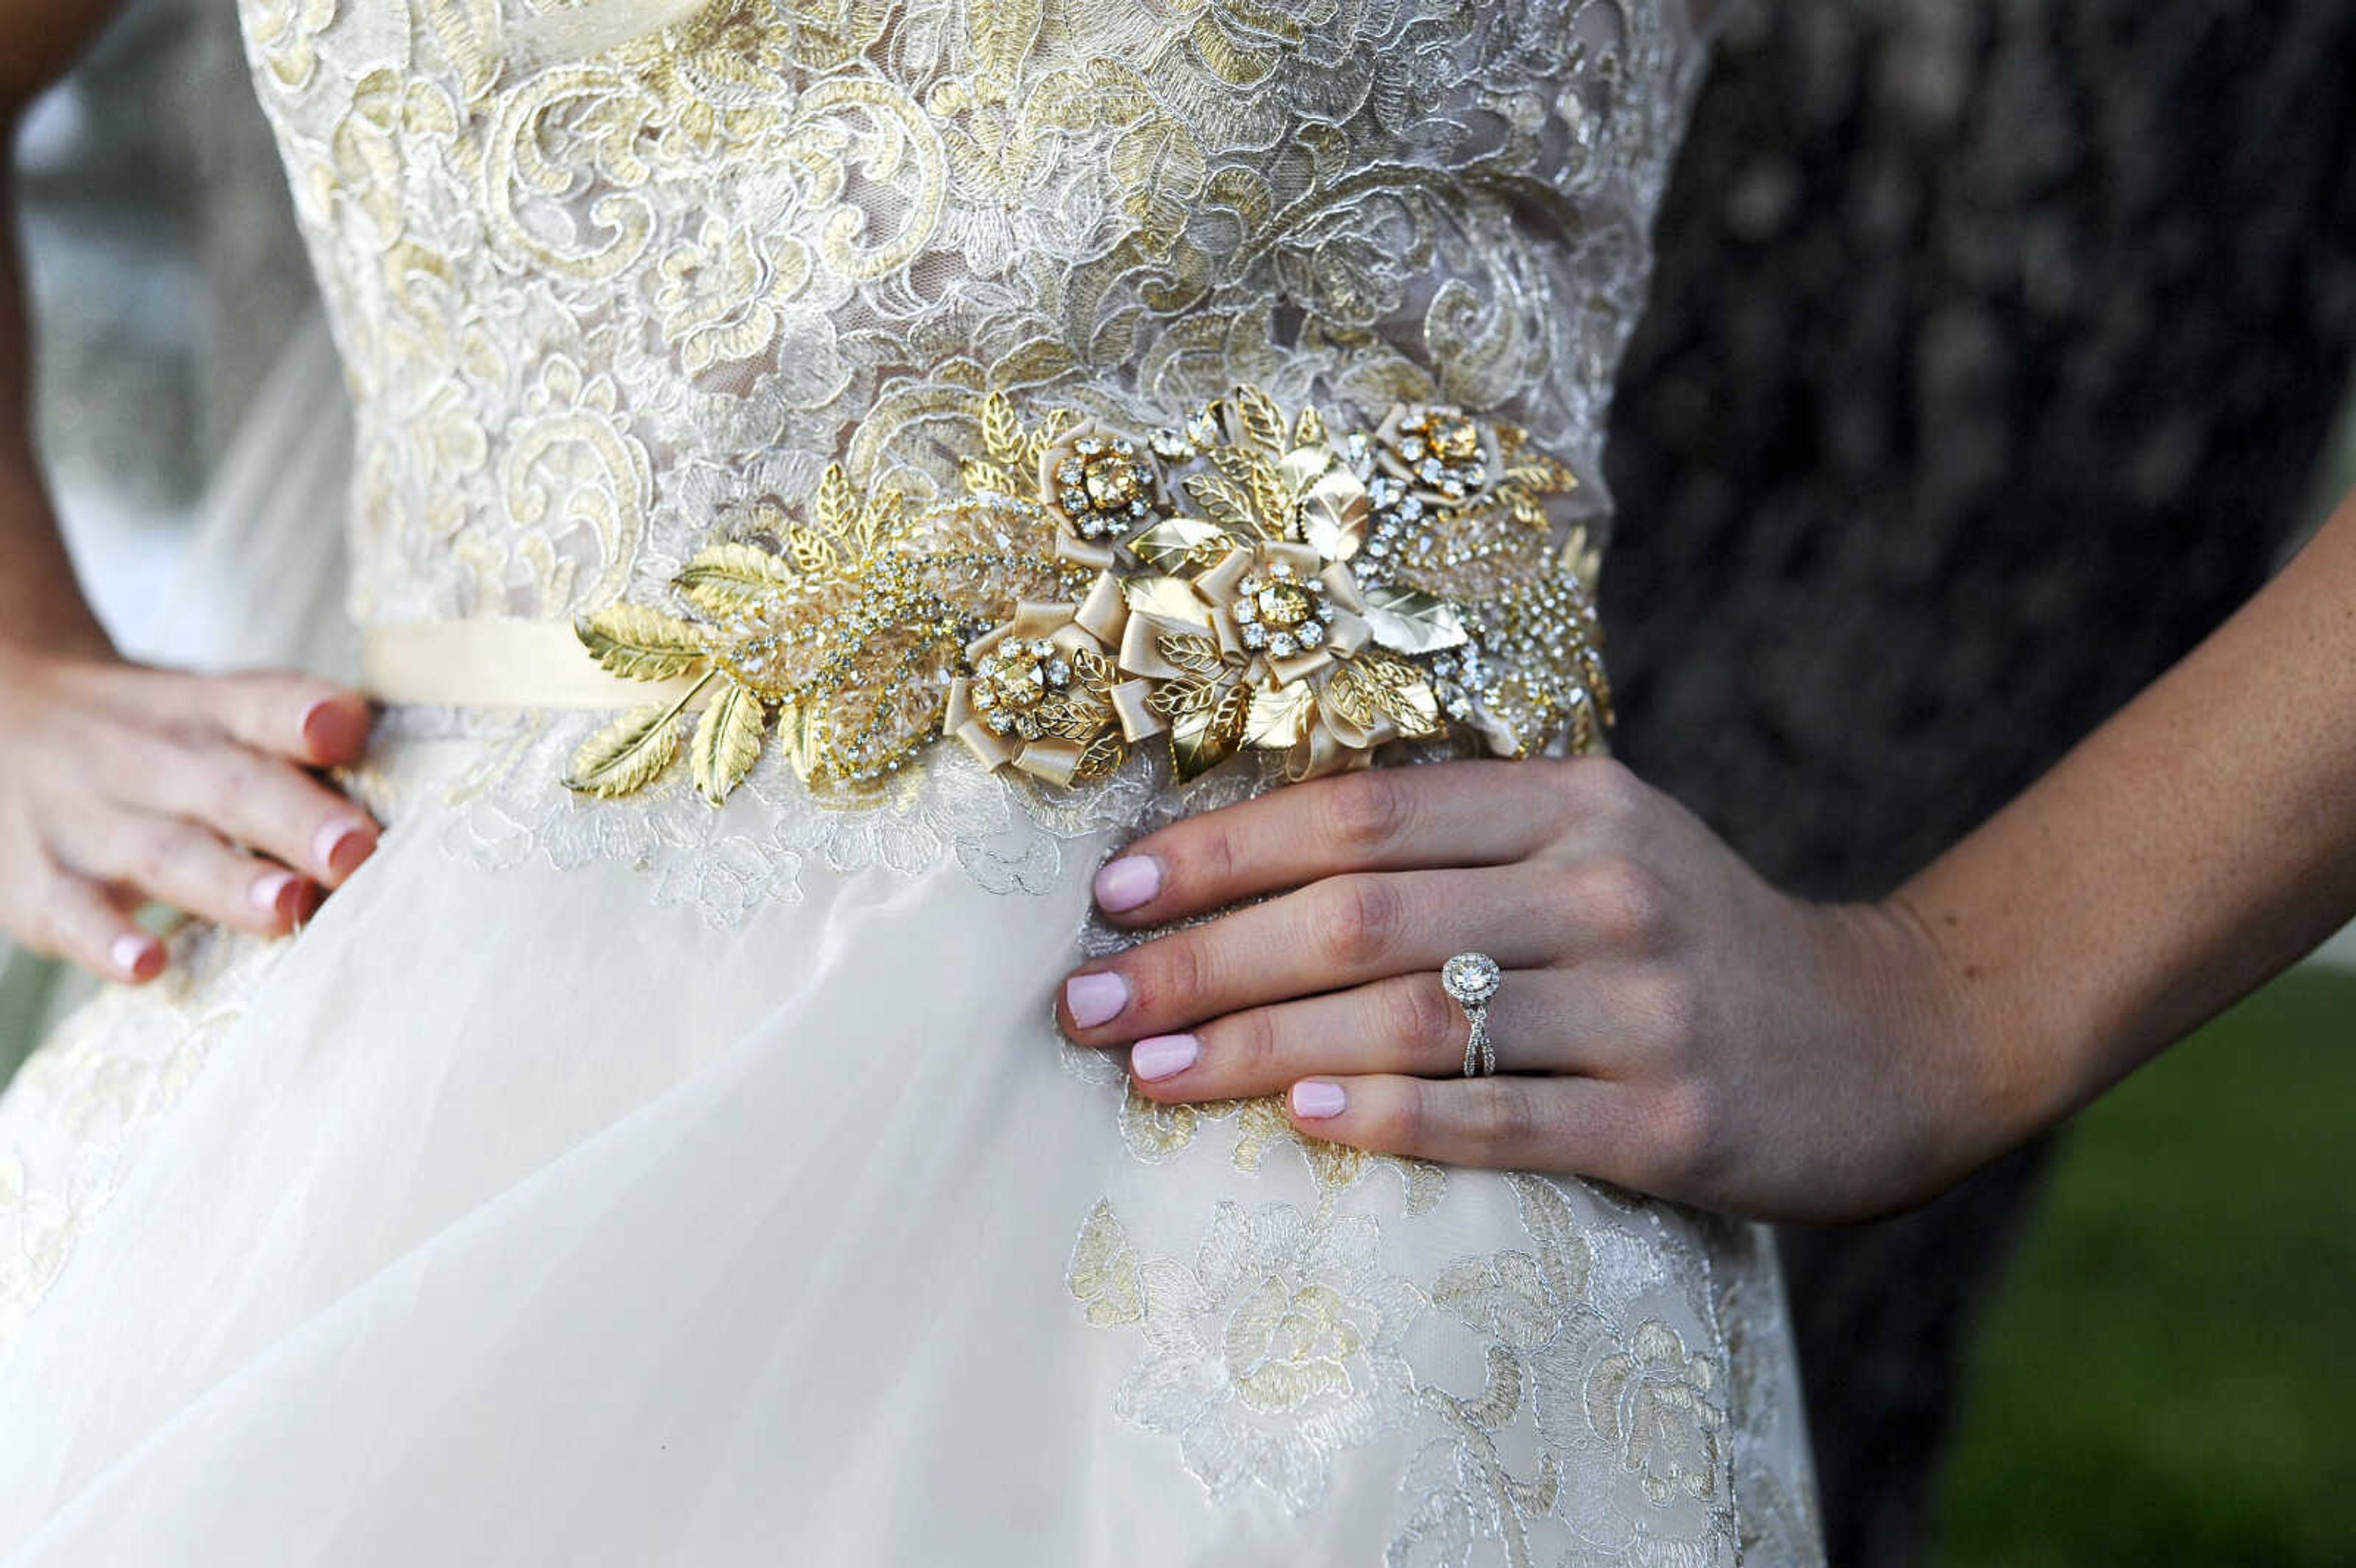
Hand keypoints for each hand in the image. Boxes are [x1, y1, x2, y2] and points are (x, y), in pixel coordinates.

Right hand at [0, 643, 378, 983]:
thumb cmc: (152, 735)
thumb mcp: (208, 708)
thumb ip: (296, 733)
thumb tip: (403, 773)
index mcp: (205, 711)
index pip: (257, 701)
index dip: (301, 713)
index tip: (344, 729)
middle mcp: (147, 757)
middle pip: (225, 783)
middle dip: (293, 818)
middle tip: (355, 852)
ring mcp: (86, 819)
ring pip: (161, 851)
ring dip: (225, 882)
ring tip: (288, 906)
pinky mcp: (33, 880)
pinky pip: (68, 910)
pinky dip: (106, 940)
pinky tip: (147, 965)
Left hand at [1058, 758, 2013, 1222]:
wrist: (1888, 1040)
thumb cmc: (1691, 940)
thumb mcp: (1596, 848)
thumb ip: (1461, 841)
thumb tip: (1255, 861)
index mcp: (1574, 798)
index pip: (1362, 813)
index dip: (1223, 848)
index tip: (1112, 892)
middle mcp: (1604, 884)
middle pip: (1360, 915)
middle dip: (1202, 958)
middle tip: (1082, 1002)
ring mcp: (1642, 1002)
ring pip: (1412, 1018)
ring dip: (1258, 1043)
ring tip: (1144, 1072)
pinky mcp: (1672, 1118)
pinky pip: (1502, 1120)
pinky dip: (1392, 1119)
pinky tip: (1298, 1121)